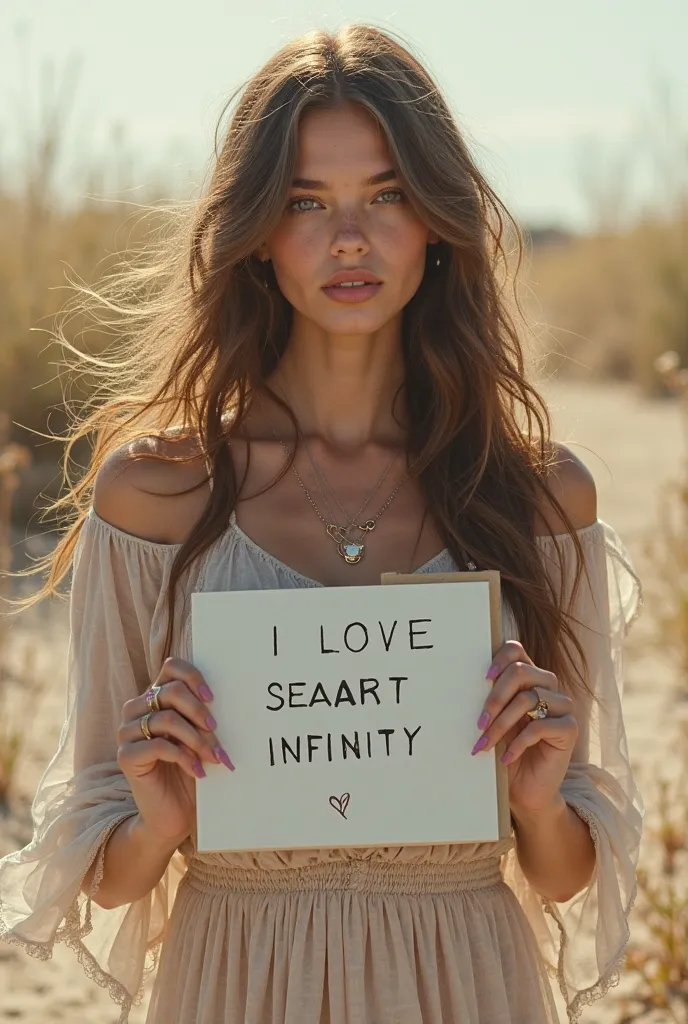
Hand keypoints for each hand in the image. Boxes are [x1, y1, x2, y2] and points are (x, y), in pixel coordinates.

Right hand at [117, 657, 234, 843]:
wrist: (173, 815)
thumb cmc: (191, 771)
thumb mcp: (200, 738)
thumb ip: (204, 715)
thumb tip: (234, 697)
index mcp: (155, 697)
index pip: (171, 667)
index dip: (193, 677)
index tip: (213, 698)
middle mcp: (137, 709)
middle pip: (171, 691)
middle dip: (200, 713)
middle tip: (216, 732)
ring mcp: (127, 732)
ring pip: (167, 719)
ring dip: (196, 739)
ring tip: (212, 757)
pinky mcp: (125, 756)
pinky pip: (158, 745)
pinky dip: (184, 756)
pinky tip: (198, 771)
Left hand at [471, 640, 577, 815]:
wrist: (525, 790)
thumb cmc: (505, 752)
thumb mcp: (495, 722)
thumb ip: (490, 700)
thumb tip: (465, 683)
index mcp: (528, 678)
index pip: (516, 650)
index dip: (499, 658)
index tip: (483, 679)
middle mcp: (547, 687)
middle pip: (521, 671)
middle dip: (495, 698)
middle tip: (479, 724)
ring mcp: (562, 706)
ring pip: (527, 698)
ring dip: (501, 724)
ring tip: (485, 745)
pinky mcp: (570, 728)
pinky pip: (540, 726)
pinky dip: (518, 743)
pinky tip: (507, 758)